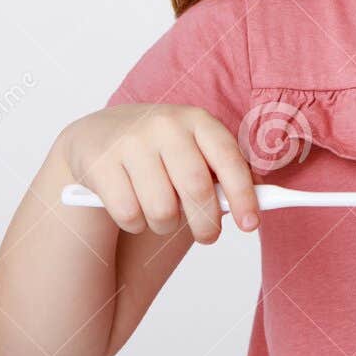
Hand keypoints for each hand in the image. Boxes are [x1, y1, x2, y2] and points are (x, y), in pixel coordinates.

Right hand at [55, 103, 260, 240]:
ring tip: (163, 215)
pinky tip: (133, 207)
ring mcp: (130, 141)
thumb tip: (257, 205)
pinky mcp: (100, 163)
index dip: (243, 195)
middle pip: (197, 189)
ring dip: (167, 225)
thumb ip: (224, 173)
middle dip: (207, 224)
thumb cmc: (161, 151)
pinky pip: (129, 215)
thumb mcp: (195, 149)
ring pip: (162, 210)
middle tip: (208, 236)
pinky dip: (136, 223)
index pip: (228, 159)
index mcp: (197, 120)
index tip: (250, 225)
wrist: (99, 134)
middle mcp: (165, 125)